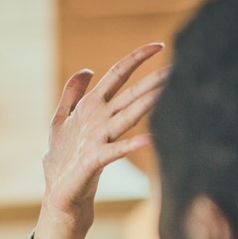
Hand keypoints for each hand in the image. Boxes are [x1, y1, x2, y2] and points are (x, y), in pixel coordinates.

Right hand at [35, 43, 167, 238]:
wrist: (58, 193)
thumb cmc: (62, 157)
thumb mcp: (61, 121)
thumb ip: (72, 94)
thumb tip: (87, 69)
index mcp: (90, 105)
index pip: (116, 74)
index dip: (135, 58)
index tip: (158, 45)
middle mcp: (95, 118)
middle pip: (130, 93)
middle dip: (154, 80)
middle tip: (179, 65)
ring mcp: (95, 138)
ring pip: (127, 116)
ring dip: (148, 103)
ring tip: (169, 91)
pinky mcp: (93, 161)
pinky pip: (115, 152)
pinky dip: (131, 147)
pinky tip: (149, 141)